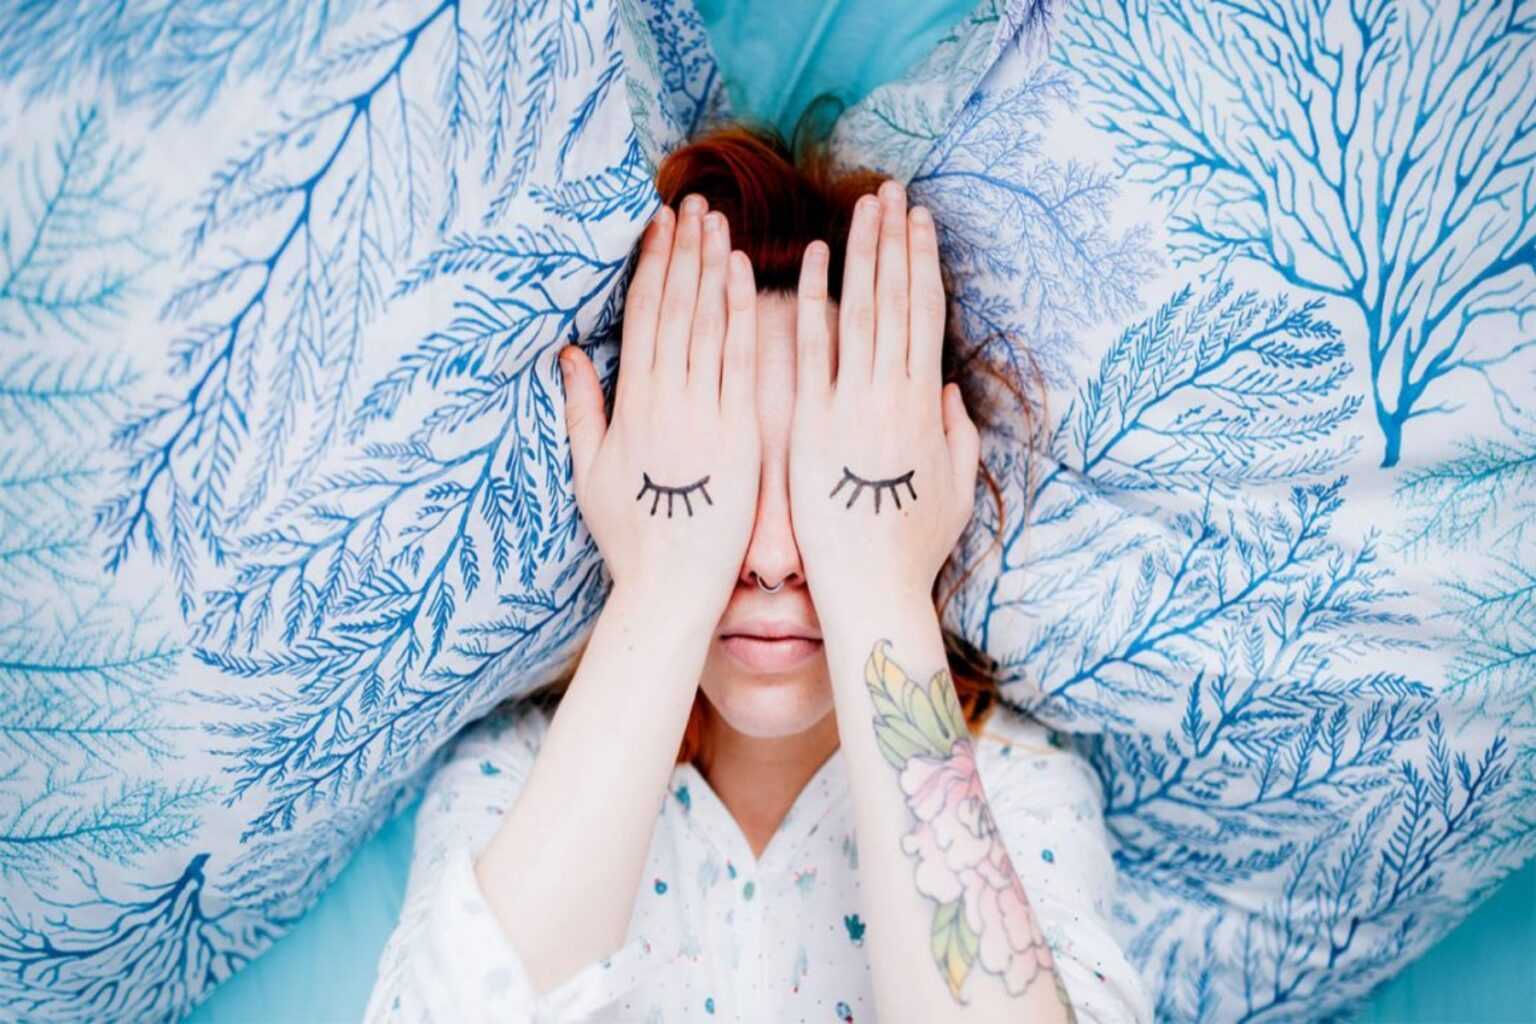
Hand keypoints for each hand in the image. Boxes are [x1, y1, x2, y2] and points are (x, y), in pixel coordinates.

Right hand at [560, 194, 759, 618]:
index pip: (641, 317)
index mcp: (629, 405)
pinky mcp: (741, 433)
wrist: (673, 588)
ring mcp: (704, 413)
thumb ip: (581, 408)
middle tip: (690, 201)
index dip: (650, 265)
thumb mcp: (590, 472)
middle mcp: (665, 400)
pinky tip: (745, 274)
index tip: (657, 223)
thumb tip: (566, 352)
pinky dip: (743, 315)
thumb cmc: (631, 538)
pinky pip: (742, 362)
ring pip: (708, 324)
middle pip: (674, 308)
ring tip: (716, 221)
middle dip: (682, 251)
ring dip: (711, 267)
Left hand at [788, 180, 979, 611]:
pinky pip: (813, 352)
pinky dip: (816, 302)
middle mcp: (892, 395)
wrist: (870, 588)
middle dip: (896, 242)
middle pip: (897, 301)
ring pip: (862, 313)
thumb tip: (947, 393)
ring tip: (867, 208)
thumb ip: (954, 435)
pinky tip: (818, 259)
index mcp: (925, 405)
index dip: (923, 263)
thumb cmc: (911, 546)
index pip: (924, 315)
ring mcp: (852, 405)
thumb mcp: (953, 488)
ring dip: (865, 254)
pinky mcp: (813, 423)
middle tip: (893, 191)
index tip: (920, 221)